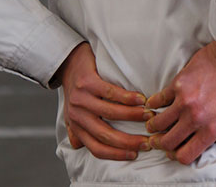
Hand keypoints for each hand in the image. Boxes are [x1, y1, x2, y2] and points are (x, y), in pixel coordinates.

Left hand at [56, 42, 151, 159]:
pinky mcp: (87, 82)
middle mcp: (77, 115)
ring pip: (110, 113)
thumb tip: (79, 147)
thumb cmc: (76, 89)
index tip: (135, 155)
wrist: (67, 62)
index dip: (116, 154)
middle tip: (147, 141)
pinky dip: (127, 98)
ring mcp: (81, 99)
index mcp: (76, 126)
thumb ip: (76, 131)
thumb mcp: (72, 113)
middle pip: (105, 135)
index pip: (96, 148)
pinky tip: (140, 99)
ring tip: (148, 116)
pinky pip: (110, 93)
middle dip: (128, 141)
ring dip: (133, 116)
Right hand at [145, 40, 215, 164]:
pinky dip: (153, 104)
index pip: (185, 155)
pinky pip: (159, 98)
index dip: (178, 156)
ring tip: (153, 126)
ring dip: (154, 127)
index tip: (175, 152)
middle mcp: (195, 117)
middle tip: (159, 142)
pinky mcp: (179, 83)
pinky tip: (153, 105)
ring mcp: (184, 100)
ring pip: (159, 122)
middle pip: (168, 142)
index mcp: (212, 129)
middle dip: (162, 145)